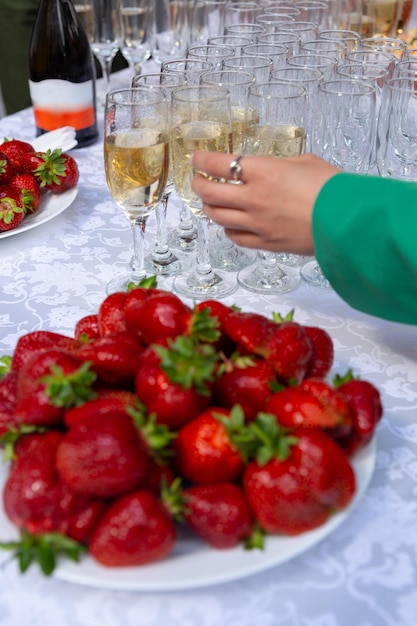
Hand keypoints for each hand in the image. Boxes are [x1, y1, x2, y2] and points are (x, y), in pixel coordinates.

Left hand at [191, 152, 339, 255]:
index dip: (201, 160)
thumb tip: (268, 169)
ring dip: (209, 207)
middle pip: (210, 192)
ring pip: (217, 216)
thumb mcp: (305, 162)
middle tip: (198, 180)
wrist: (348, 222)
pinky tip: (230, 224)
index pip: (218, 164)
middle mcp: (254, 198)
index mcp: (263, 171)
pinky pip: (235, 237)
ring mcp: (257, 223)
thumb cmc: (333, 188)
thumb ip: (280, 165)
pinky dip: (227, 229)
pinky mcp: (265, 243)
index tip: (196, 158)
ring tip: (210, 201)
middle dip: (198, 184)